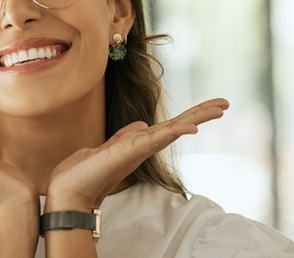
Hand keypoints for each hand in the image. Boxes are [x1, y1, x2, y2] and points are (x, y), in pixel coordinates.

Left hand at [45, 98, 228, 211]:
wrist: (68, 190)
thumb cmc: (85, 172)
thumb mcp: (108, 147)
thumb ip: (125, 136)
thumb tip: (141, 124)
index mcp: (140, 143)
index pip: (171, 125)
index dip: (191, 115)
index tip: (212, 105)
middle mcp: (144, 146)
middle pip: (179, 126)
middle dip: (202, 113)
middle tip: (226, 103)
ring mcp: (140, 149)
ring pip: (174, 129)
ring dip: (198, 117)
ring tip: (220, 108)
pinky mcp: (132, 151)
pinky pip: (158, 138)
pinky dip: (176, 132)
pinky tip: (192, 127)